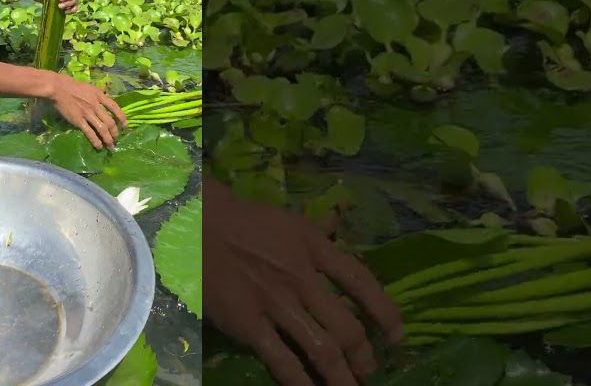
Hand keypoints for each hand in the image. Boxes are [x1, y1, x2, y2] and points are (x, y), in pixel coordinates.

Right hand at [49, 74, 126, 150]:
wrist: (59, 88)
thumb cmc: (73, 86)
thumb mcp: (90, 87)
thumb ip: (98, 95)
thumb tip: (105, 100)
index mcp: (99, 96)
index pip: (114, 107)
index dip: (121, 117)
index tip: (125, 125)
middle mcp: (96, 106)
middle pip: (110, 122)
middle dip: (115, 132)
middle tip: (116, 138)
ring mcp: (88, 114)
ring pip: (102, 129)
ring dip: (108, 139)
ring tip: (110, 146)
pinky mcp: (79, 121)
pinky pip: (90, 133)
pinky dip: (96, 141)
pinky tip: (99, 146)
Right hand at [204, 180, 402, 385]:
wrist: (193, 223)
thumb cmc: (240, 220)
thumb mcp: (288, 221)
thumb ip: (316, 238)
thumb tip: (341, 242)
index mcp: (314, 248)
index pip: (361, 283)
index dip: (386, 313)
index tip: (397, 335)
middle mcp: (301, 279)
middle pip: (347, 328)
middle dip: (363, 357)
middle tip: (367, 371)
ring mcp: (276, 304)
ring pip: (323, 351)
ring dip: (342, 377)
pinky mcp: (249, 325)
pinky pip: (283, 362)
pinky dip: (302, 384)